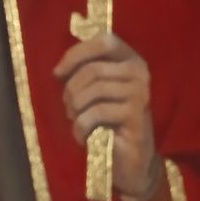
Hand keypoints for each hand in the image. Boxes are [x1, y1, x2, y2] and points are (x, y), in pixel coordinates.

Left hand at [53, 30, 158, 200]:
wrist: (130, 159)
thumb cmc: (108, 122)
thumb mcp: (96, 92)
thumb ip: (85, 73)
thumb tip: (59, 69)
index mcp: (131, 60)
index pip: (105, 41)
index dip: (77, 54)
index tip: (58, 73)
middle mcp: (140, 72)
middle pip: (93, 70)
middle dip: (72, 90)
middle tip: (69, 109)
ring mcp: (141, 93)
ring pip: (93, 91)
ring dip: (75, 109)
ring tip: (76, 121)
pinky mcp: (136, 116)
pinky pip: (96, 113)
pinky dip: (81, 127)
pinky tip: (82, 137)